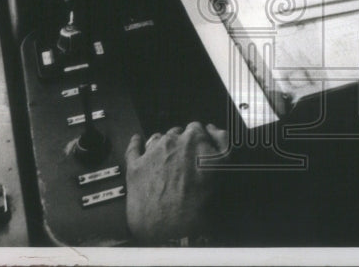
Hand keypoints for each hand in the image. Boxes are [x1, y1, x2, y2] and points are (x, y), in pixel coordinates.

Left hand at [125, 122, 228, 243]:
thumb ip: (222, 141)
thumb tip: (213, 129)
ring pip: (157, 139)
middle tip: (185, 160)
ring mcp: (151, 153)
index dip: (198, 139)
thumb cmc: (200, 203)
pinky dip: (136, 143)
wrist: (172, 230)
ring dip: (162, 144)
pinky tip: (137, 140)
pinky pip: (133, 148)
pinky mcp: (135, 167)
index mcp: (194, 139)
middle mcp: (171, 142)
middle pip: (176, 133)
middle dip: (181, 143)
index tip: (199, 148)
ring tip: (167, 157)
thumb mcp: (225, 168)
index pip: (196, 128)